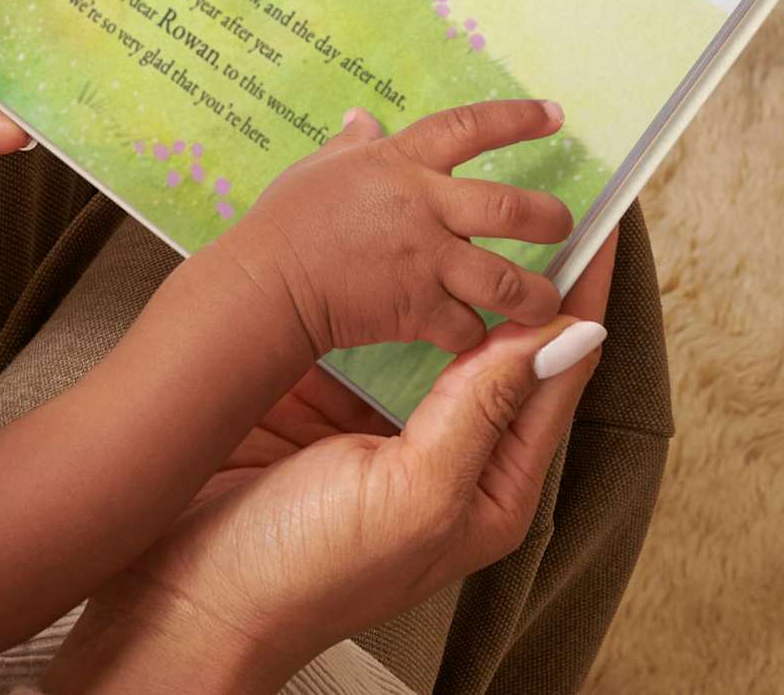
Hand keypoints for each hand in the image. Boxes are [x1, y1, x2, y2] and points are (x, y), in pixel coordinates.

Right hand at [48, 233, 615, 694]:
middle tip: (519, 191)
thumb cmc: (307, 568)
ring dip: (433, 264)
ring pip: (421, 323)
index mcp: (487, 485)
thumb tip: (567, 335)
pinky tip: (363, 236)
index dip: (577, 299)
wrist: (189, 591)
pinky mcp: (314, 396)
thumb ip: (484, 411)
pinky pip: (356, 324)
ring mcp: (374, 419)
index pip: (554, 373)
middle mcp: (439, 447)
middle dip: (510, 269)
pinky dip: (366, 278)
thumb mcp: (412, 494)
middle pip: (494, 342)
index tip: (594, 228)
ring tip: (443, 196)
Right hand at [219, 101, 573, 360]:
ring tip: (545, 302)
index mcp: (401, 164)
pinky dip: (474, 334)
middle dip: (551, 218)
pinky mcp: (420, 309)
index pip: (469, 128)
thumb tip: (362, 119)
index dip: (517, 118)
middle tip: (561, 225)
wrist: (268, 281)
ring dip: (536, 296)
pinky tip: (474, 334)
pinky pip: (468, 325)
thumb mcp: (318, 168)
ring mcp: (427, 261)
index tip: (555, 114)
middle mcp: (425, 208)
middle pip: (514, 209)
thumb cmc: (285, 221)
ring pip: (510, 281)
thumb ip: (350, 146)